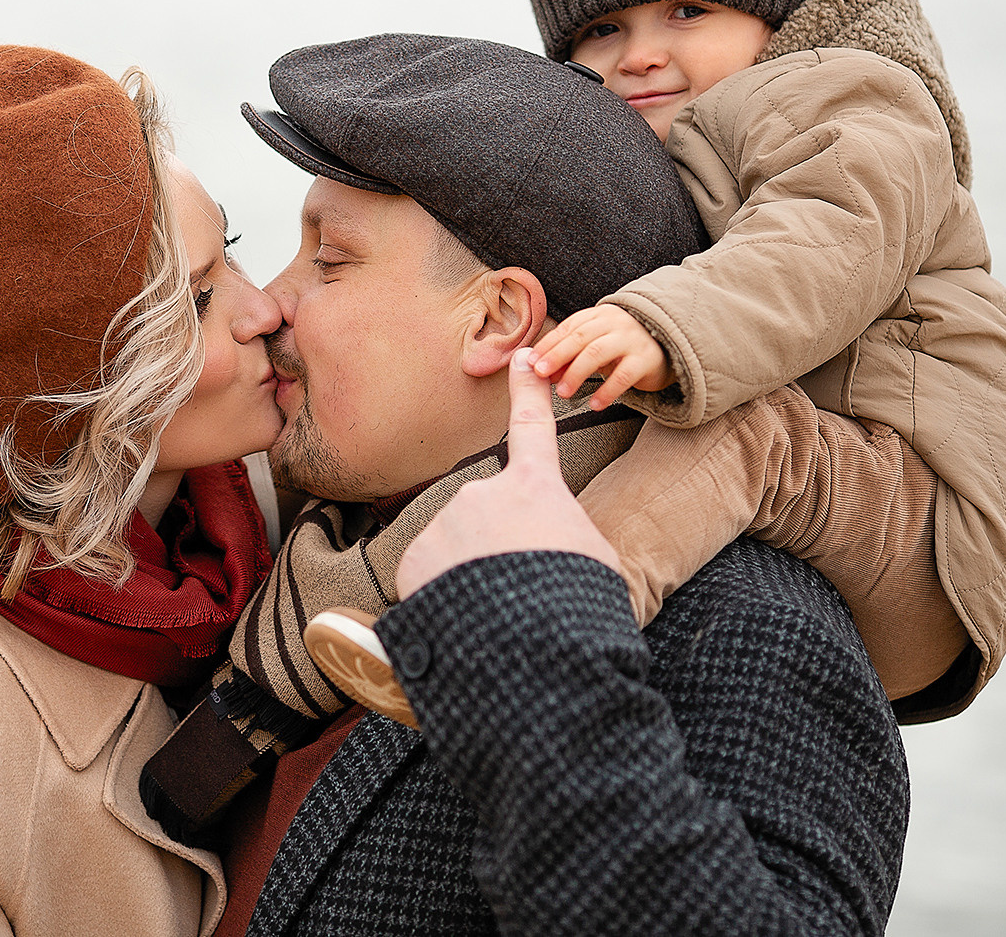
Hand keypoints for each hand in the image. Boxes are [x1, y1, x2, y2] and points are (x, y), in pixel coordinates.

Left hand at [396, 350, 621, 597]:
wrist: (536, 648)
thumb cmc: (576, 605)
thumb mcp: (590, 556)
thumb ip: (558, 531)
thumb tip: (538, 537)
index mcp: (536, 488)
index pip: (533, 429)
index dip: (527, 392)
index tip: (523, 358)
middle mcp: (484, 493)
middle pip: (486, 520)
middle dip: (496, 552)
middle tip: (519, 590)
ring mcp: (445, 523)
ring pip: (455, 551)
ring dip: (470, 578)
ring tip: (495, 610)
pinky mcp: (414, 558)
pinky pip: (428, 577)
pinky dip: (444, 598)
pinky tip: (465, 618)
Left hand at [532, 305, 672, 409]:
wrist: (666, 349)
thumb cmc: (621, 349)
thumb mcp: (594, 348)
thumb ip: (569, 358)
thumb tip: (540, 373)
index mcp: (597, 316)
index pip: (568, 327)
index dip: (548, 344)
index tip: (530, 361)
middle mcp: (614, 323)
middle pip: (580, 337)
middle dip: (557, 355)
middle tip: (539, 374)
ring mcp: (631, 339)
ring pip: (598, 353)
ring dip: (576, 373)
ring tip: (563, 392)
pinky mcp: (647, 359)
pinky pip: (623, 376)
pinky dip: (606, 391)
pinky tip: (594, 404)